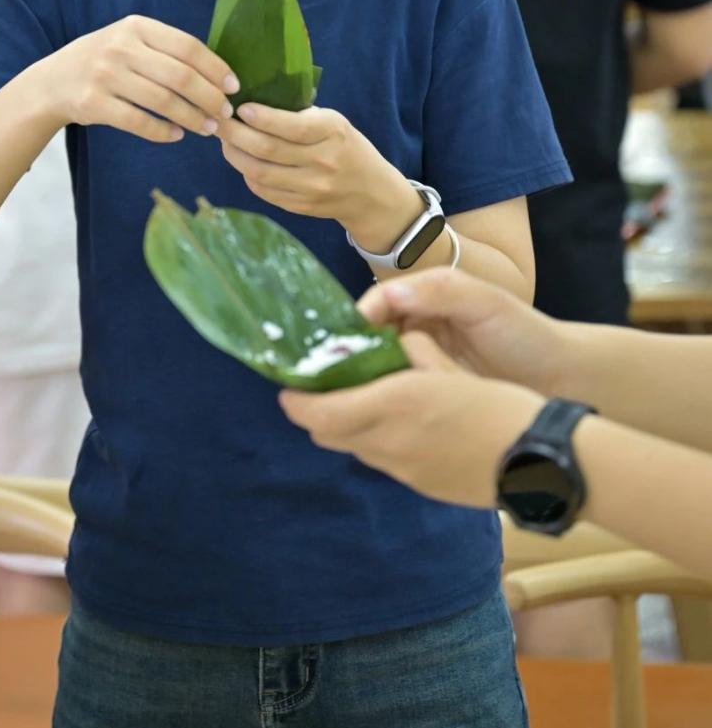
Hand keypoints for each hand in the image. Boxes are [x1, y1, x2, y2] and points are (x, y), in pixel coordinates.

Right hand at [37, 15, 238, 143]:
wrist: (52, 82)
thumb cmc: (105, 61)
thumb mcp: (130, 41)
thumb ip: (166, 49)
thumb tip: (219, 73)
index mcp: (136, 26)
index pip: (188, 46)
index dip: (216, 68)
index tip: (234, 87)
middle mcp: (120, 47)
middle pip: (180, 76)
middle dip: (210, 98)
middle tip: (225, 113)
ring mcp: (105, 75)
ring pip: (163, 101)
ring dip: (192, 118)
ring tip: (208, 128)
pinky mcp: (93, 104)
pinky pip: (139, 122)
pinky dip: (163, 132)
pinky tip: (177, 135)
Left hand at [217, 103, 399, 223]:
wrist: (370, 194)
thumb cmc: (346, 147)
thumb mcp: (335, 123)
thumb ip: (301, 115)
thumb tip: (254, 100)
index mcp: (334, 133)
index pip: (293, 127)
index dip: (263, 118)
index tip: (240, 108)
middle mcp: (323, 162)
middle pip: (268, 150)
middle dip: (236, 134)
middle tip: (218, 120)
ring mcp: (312, 188)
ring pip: (260, 172)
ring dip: (235, 154)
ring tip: (225, 139)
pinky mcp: (300, 206)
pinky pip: (263, 190)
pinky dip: (246, 173)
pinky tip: (241, 159)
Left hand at [280, 333, 543, 506]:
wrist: (541, 460)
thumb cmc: (500, 403)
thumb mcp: (451, 366)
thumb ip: (414, 354)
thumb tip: (397, 345)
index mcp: (393, 403)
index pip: (319, 412)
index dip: (296, 401)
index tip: (290, 386)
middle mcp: (389, 441)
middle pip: (327, 434)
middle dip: (317, 413)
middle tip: (322, 391)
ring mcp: (404, 470)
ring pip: (355, 449)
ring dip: (348, 428)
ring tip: (362, 404)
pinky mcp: (422, 486)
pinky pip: (384, 462)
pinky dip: (378, 443)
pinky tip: (403, 427)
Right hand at [354, 269, 573, 395]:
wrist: (562, 378)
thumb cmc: (525, 333)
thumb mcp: (486, 302)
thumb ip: (440, 291)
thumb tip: (386, 295)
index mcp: (424, 297)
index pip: (377, 304)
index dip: (356, 324)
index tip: (343, 351)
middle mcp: (416, 326)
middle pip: (369, 337)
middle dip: (354, 357)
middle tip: (341, 383)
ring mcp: (421, 361)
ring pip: (377, 368)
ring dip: (367, 383)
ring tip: (355, 403)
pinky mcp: (428, 392)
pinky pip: (396, 394)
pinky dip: (385, 403)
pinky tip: (378, 417)